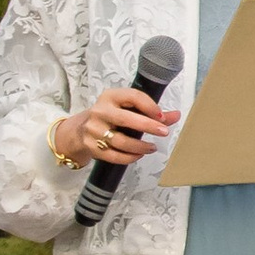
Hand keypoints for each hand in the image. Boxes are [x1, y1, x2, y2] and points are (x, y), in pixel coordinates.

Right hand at [55, 83, 179, 171]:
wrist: (77, 131)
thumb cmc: (109, 117)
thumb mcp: (125, 109)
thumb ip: (151, 112)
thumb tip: (176, 115)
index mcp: (110, 97)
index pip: (133, 96)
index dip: (150, 106)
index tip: (162, 116)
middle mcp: (100, 111)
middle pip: (126, 119)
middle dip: (148, 126)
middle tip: (164, 132)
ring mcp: (94, 130)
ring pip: (121, 141)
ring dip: (140, 146)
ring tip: (152, 147)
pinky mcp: (92, 147)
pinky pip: (114, 156)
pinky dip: (129, 158)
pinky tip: (139, 155)